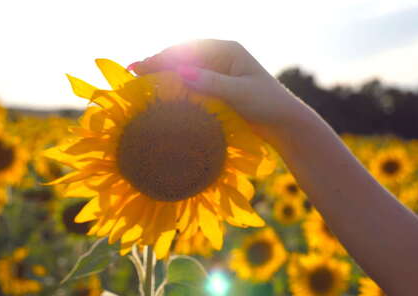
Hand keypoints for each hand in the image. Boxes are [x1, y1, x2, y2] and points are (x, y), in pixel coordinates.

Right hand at [131, 39, 300, 141]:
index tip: (140, 67)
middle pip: (183, 57)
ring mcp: (218, 74)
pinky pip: (191, 85)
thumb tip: (181, 72)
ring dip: (164, 76)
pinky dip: (175, 88)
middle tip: (132, 73)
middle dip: (158, 65)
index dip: (162, 57)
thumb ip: (212, 83)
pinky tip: (162, 96)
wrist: (285, 124)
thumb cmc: (268, 105)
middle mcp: (221, 58)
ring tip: (140, 83)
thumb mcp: (240, 94)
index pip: (187, 49)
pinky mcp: (217, 90)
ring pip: (184, 71)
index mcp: (227, 50)